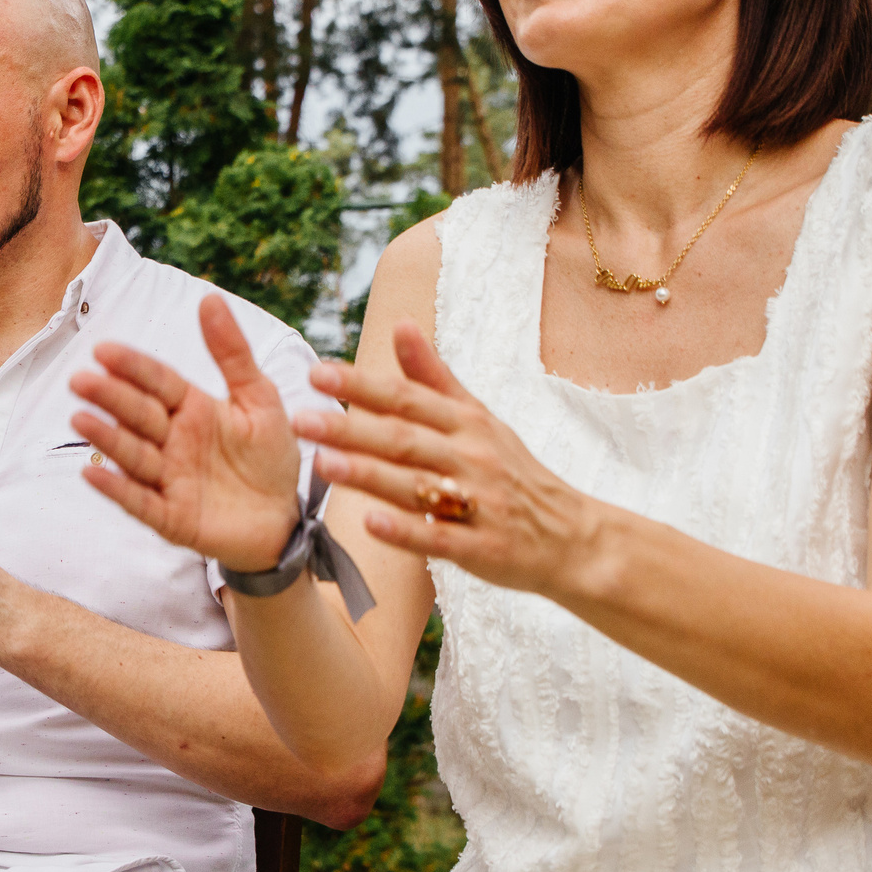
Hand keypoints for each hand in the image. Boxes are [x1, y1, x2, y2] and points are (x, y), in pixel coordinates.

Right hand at [69, 293, 302, 571]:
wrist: (285, 518)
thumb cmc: (270, 456)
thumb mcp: (259, 398)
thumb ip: (232, 353)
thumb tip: (209, 297)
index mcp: (193, 408)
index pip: (158, 382)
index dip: (132, 367)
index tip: (103, 350)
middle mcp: (174, 441)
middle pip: (139, 415)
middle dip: (111, 398)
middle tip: (81, 380)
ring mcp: (170, 480)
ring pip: (134, 455)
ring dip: (107, 438)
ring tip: (80, 418)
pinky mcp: (172, 518)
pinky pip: (140, 502)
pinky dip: (117, 489)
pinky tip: (92, 473)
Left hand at [296, 321, 597, 597]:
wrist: (572, 535)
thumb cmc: (514, 472)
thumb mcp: (480, 418)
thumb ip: (434, 376)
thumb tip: (401, 324)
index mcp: (467, 423)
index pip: (407, 398)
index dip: (361, 385)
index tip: (316, 373)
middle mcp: (472, 457)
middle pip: (404, 439)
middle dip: (350, 428)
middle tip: (300, 419)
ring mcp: (478, 504)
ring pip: (417, 486)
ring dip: (369, 474)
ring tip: (322, 464)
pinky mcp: (483, 548)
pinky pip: (440, 539)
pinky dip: (406, 531)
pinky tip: (371, 523)